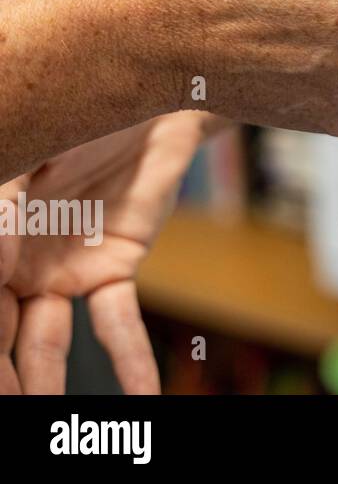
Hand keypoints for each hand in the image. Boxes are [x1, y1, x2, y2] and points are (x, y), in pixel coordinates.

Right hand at [0, 111, 222, 393]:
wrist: (151, 85)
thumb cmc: (75, 103)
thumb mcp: (27, 146)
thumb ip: (4, 202)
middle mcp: (11, 263)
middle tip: (8, 412)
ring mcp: (60, 270)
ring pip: (43, 345)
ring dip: (42, 387)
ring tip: (42, 423)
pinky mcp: (113, 268)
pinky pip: (118, 325)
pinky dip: (132, 363)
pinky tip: (143, 398)